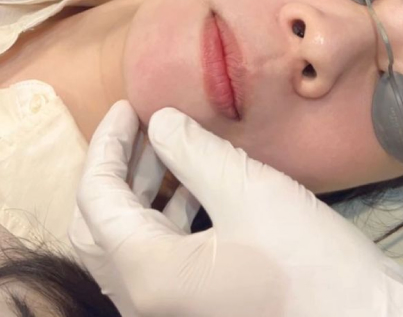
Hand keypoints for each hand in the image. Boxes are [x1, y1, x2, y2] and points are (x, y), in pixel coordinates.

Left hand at [70, 101, 402, 316]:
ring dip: (139, 192)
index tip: (130, 105)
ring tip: (169, 149)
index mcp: (146, 273)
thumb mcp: (248, 191)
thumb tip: (159, 121)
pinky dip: (163, 218)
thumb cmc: (306, 259)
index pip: (95, 199)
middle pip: (98, 228)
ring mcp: (169, 311)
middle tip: (141, 127)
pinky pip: (156, 260)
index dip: (106, 144)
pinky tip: (196, 190)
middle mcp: (143, 301)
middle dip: (115, 170)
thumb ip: (194, 152)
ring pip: (126, 244)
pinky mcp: (195, 310)